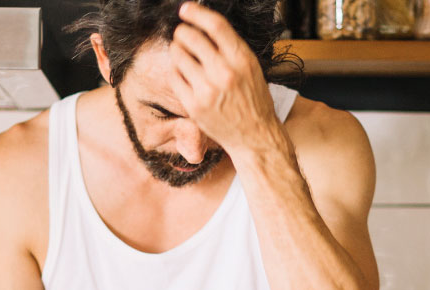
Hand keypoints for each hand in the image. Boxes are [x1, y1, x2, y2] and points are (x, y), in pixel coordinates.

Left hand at [169, 2, 280, 156]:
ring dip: (177, 48)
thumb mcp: (251, 68)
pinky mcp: (193, 105)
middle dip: (182, 31)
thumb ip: (230, 48)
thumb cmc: (253, 100)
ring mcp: (207, 90)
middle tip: (182, 33)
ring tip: (182, 52)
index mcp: (242, 60)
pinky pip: (174, 76)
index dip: (197, 13)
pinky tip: (183, 71)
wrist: (254, 136)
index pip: (216, 26)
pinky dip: (176, 69)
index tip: (186, 9)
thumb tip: (203, 26)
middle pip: (192, 37)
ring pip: (179, 54)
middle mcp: (224, 73)